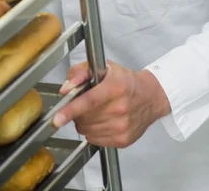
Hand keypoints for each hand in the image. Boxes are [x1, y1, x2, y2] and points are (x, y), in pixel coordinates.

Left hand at [52, 60, 170, 147]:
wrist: (150, 97)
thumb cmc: (125, 80)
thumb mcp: (104, 67)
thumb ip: (81, 73)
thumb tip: (65, 89)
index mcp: (115, 88)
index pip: (89, 101)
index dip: (71, 110)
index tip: (57, 118)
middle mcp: (120, 109)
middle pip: (84, 117)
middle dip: (76, 112)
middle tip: (83, 103)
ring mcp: (122, 127)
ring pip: (87, 130)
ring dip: (84, 122)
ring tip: (94, 111)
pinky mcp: (123, 140)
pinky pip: (95, 139)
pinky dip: (92, 131)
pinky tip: (101, 120)